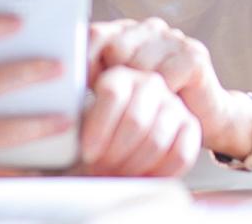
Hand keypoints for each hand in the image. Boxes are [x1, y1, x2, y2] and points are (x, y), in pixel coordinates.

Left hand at [80, 66, 200, 176]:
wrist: (126, 135)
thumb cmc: (98, 127)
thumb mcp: (81, 115)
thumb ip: (74, 115)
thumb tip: (60, 121)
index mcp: (119, 74)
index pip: (112, 94)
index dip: (99, 128)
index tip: (87, 153)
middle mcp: (149, 83)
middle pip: (135, 120)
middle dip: (115, 152)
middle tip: (101, 169)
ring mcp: (173, 103)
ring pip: (156, 140)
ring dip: (134, 165)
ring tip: (116, 174)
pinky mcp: (191, 125)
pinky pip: (180, 154)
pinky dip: (159, 172)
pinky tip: (141, 178)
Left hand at [88, 18, 251, 158]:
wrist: (204, 117)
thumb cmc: (152, 104)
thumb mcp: (117, 87)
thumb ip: (93, 75)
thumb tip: (61, 75)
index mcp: (124, 31)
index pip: (94, 34)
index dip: (86, 60)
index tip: (86, 86)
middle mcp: (148, 27)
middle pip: (115, 49)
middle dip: (116, 78)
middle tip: (124, 100)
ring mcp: (172, 38)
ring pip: (139, 64)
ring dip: (141, 91)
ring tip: (148, 101)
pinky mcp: (193, 54)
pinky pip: (165, 76)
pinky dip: (163, 95)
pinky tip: (169, 99)